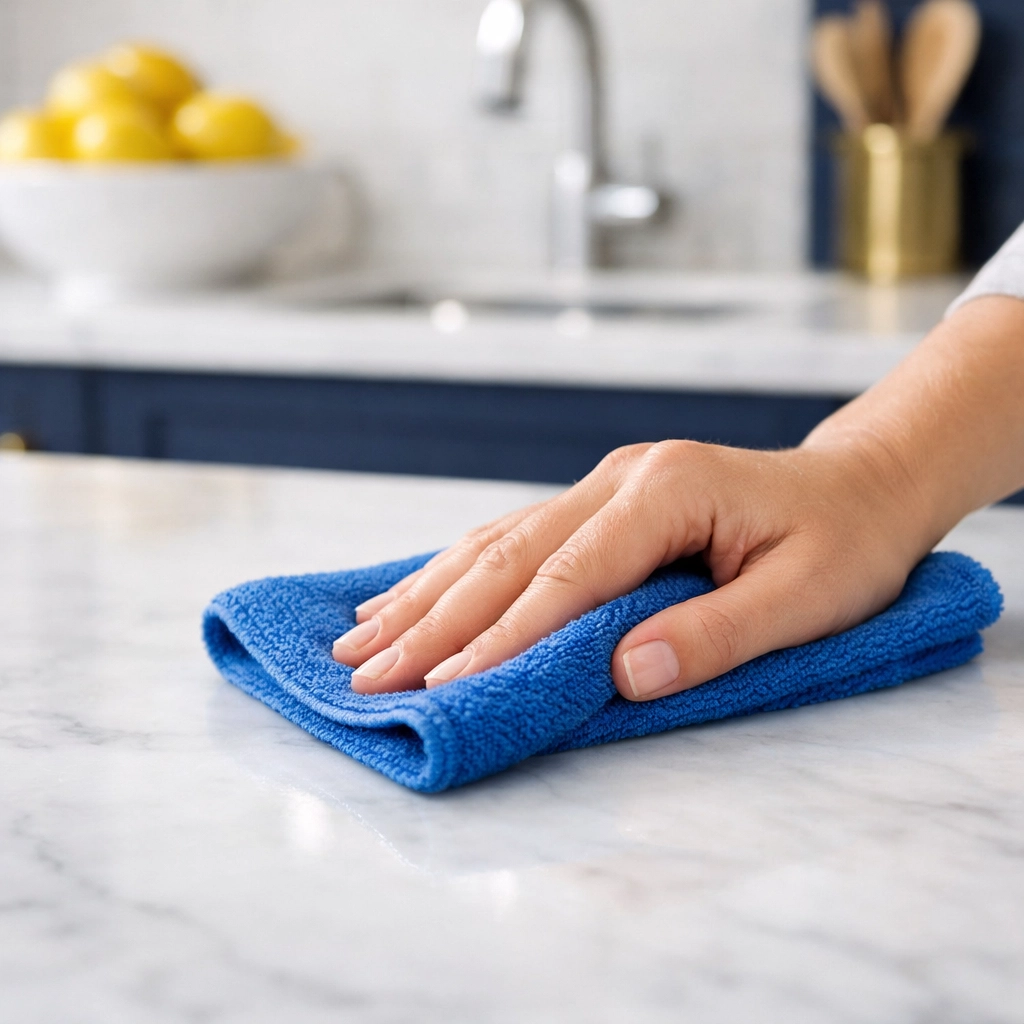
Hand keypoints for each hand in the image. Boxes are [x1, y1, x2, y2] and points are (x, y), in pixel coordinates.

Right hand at [332, 437, 932, 700]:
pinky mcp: (600, 502)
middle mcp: (621, 478)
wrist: (860, 484)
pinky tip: (414, 594)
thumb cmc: (843, 542)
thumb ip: (715, 634)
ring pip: (496, 540)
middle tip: (367, 673)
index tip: (442, 684)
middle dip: (434, 619)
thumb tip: (624, 676)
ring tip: (359, 638)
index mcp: (668, 490)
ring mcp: (605, 485)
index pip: (568, 573)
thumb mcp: (806, 598)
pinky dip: (457, 572)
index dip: (503, 634)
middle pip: (510, 554)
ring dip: (426, 592)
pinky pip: (514, 537)